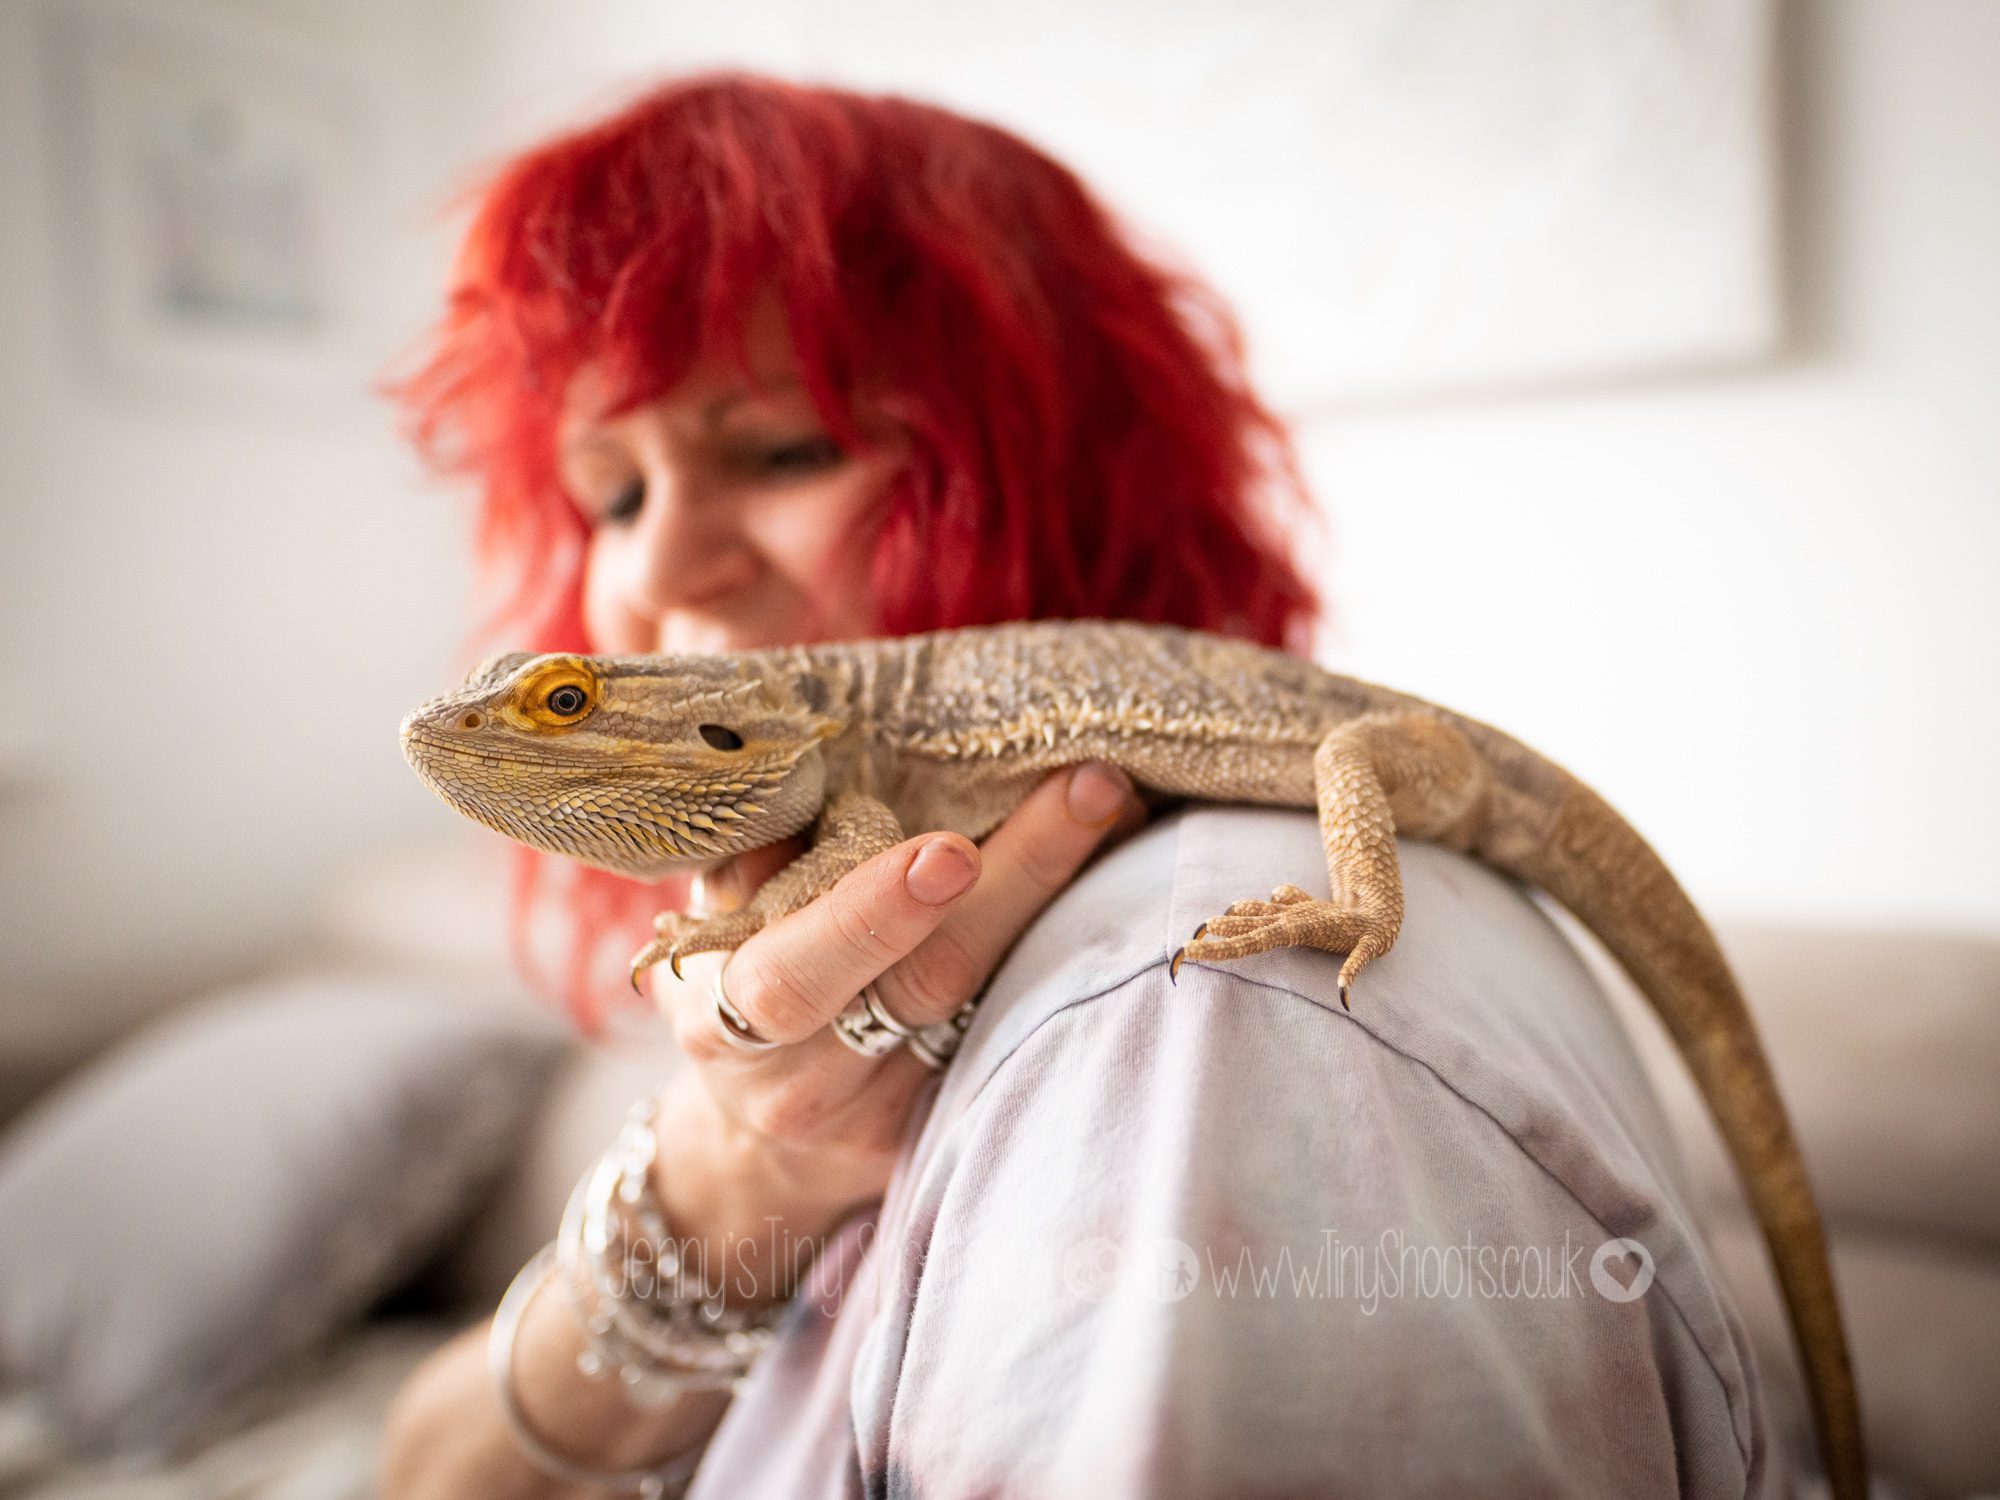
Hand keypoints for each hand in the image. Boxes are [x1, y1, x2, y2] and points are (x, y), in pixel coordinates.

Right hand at [642, 762, 1144, 1290]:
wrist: (751, 1141)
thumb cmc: (738, 985)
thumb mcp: (716, 924)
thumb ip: (758, 856)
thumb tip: (824, 756)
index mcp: (725, 1019)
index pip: (796, 975)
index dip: (871, 916)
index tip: (950, 852)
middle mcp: (803, 1084)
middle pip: (927, 983)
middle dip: (1017, 877)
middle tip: (1088, 790)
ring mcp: (882, 1118)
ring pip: (992, 1009)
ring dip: (1063, 903)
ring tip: (1119, 808)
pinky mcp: (946, 1131)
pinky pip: (1019, 1034)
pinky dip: (1071, 953)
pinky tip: (1118, 875)